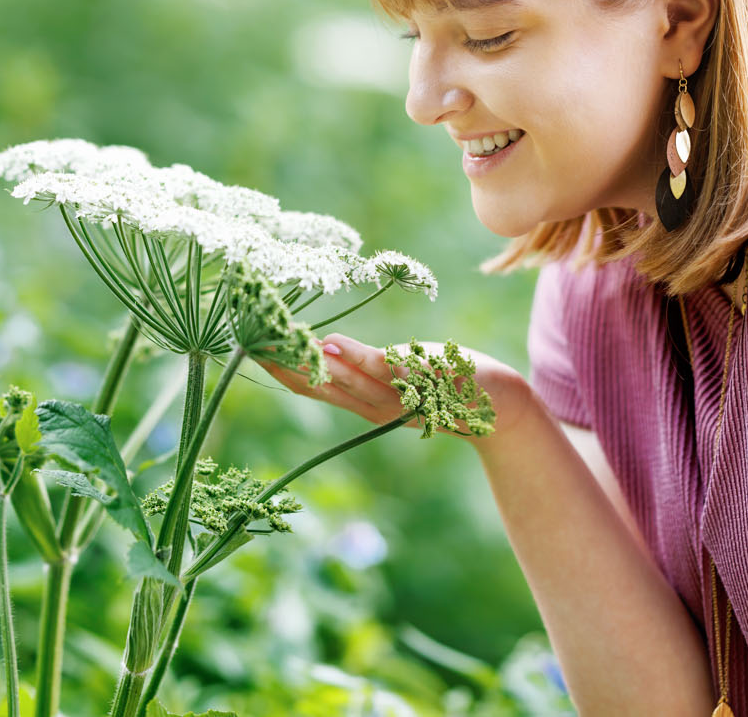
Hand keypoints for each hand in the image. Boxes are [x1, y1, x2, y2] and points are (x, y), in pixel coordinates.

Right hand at [255, 333, 533, 441]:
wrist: (496, 403)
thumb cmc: (446, 383)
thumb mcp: (399, 376)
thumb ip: (366, 368)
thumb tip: (328, 349)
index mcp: (366, 402)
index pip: (313, 387)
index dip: (281, 371)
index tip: (252, 351)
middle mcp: (374, 406)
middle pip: (321, 388)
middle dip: (285, 367)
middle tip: (251, 347)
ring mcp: (396, 394)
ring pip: (345, 382)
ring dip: (310, 362)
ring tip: (279, 342)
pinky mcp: (418, 378)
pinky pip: (381, 368)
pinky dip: (353, 356)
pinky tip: (329, 341)